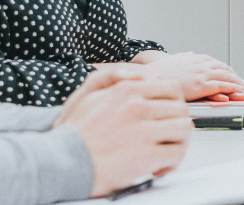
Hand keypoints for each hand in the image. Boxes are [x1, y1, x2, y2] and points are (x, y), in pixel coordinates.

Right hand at [56, 74, 190, 196]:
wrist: (59, 162)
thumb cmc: (74, 132)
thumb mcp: (88, 94)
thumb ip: (114, 78)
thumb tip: (143, 76)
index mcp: (126, 90)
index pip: (172, 87)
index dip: (173, 102)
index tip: (168, 114)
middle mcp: (137, 107)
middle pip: (181, 108)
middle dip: (177, 123)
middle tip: (167, 135)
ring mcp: (143, 131)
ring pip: (184, 129)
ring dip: (178, 142)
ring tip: (164, 150)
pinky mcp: (146, 156)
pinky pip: (176, 154)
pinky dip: (172, 162)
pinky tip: (158, 166)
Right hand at [142, 52, 243, 100]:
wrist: (149, 78)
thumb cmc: (157, 72)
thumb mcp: (173, 60)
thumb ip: (183, 57)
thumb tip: (189, 54)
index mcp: (194, 58)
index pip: (215, 62)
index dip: (225, 69)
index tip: (231, 74)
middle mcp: (200, 64)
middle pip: (224, 68)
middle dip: (234, 76)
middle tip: (241, 83)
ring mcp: (201, 74)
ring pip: (226, 77)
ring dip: (237, 83)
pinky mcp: (200, 85)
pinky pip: (221, 86)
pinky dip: (232, 88)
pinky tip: (238, 92)